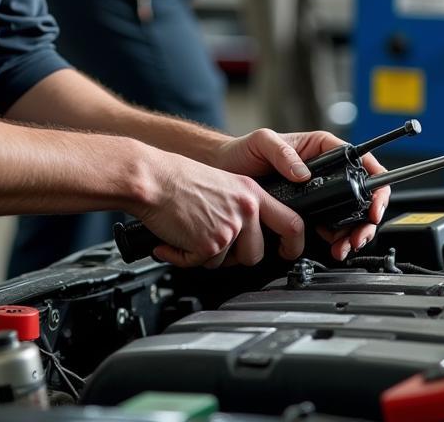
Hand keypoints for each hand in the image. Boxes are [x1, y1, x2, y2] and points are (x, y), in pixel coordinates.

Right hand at [135, 149, 303, 269]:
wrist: (150, 178)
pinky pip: (200, 265)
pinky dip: (182, 257)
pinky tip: (174, 239)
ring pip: (226, 263)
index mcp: (251, 191)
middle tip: (213, 243)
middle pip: (256, 254)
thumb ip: (241, 205)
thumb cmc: (176, 178)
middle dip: (234, 257)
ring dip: (205, 255)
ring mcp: (229, 228)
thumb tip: (250, 234)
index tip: (286, 252)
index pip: (292, 222)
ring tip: (188, 232)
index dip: (293, 244)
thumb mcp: (222, 183)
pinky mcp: (210, 244)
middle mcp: (245, 209)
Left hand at [209, 129, 390, 261]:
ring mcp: (319, 191)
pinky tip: (332, 246)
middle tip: (357, 236)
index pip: (361, 162)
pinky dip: (337, 238)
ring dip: (353, 233)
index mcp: (321, 148)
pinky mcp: (309, 210)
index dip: (375, 184)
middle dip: (366, 219)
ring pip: (351, 214)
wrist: (226, 171)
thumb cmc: (243, 150)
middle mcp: (325, 170)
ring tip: (343, 246)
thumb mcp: (262, 142)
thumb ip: (282, 153)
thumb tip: (303, 172)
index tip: (373, 206)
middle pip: (362, 194)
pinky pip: (332, 225)